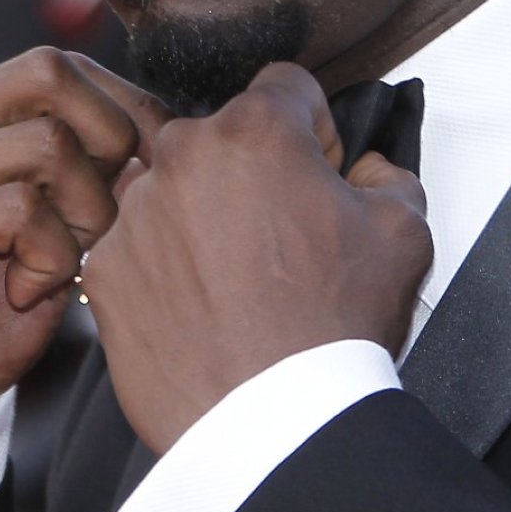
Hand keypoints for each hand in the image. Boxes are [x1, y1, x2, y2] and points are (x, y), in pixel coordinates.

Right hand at [0, 48, 168, 511]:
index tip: (145, 177)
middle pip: (50, 75)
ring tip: (61, 264)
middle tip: (99, 221)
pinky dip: (49, 258)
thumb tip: (165, 125)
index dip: (123, 113)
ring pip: (46, 144)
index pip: (59, 64)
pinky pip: (18, 211)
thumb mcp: (51, 219)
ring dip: (84, 216)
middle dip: (105, 146)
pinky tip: (27, 292)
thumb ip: (91, 165)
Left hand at [82, 62, 431, 454]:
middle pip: (223, 137)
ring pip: (175, 188)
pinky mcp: (105, 268)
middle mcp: (185, 155)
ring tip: (237, 279)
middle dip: (252, 172)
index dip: (312, 125)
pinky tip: (200, 306)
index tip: (317, 167)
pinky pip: (137, 244)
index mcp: (257, 131)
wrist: (273, 426)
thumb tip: (368, 170)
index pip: (285, 85)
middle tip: (281, 235)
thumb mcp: (405, 233)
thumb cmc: (332, 328)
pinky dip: (163, 265)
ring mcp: (136, 211)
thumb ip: (389, 174)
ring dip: (202, 214)